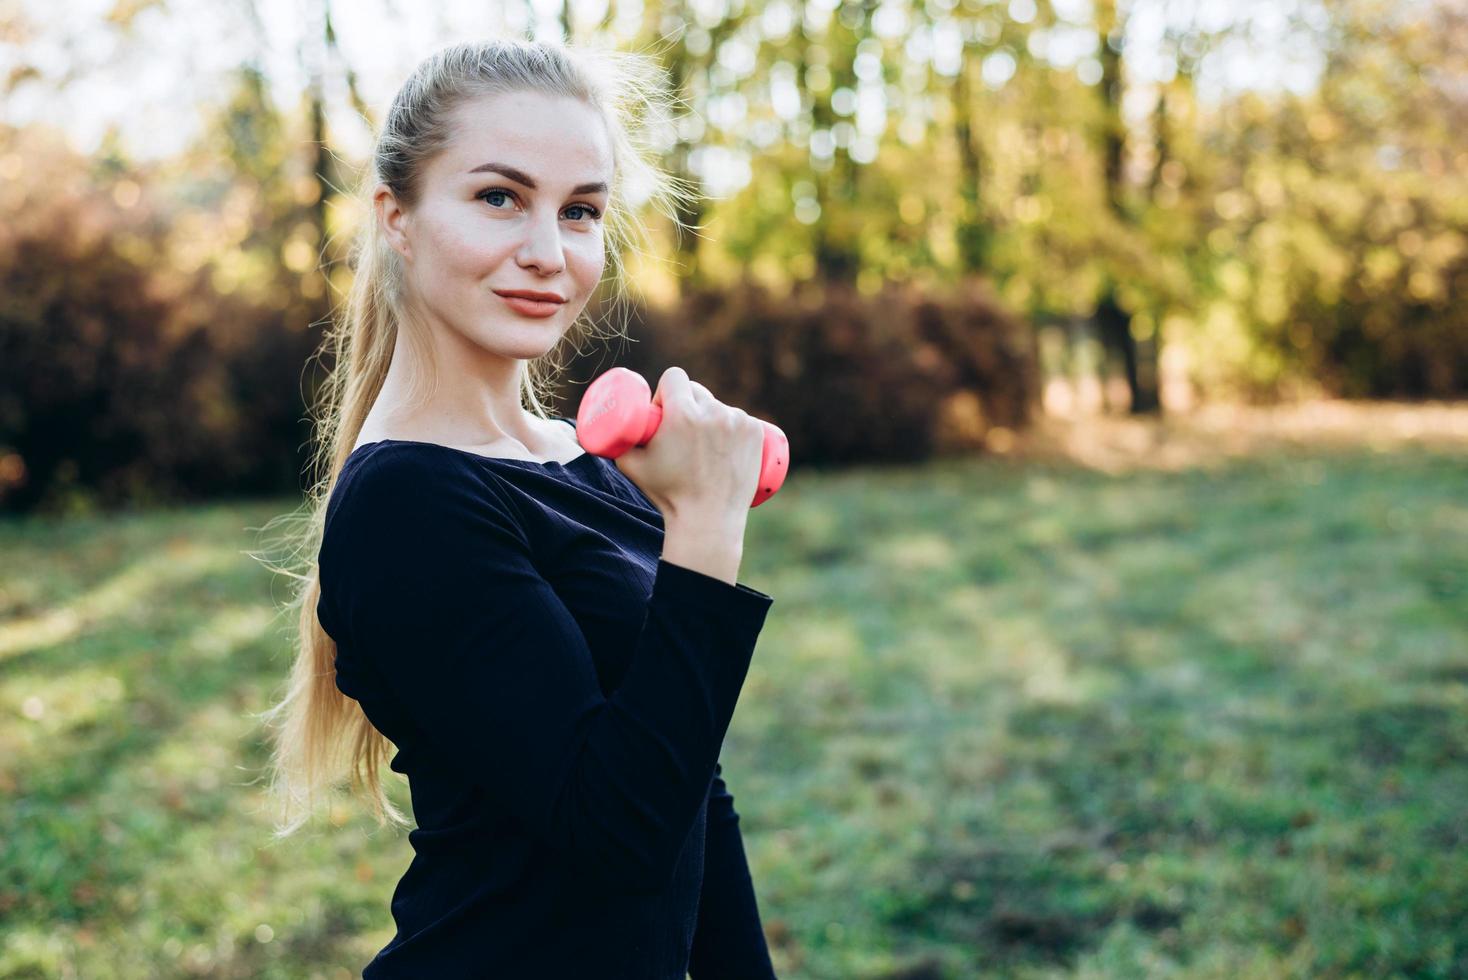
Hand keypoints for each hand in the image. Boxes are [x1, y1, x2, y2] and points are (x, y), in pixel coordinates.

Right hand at [612, 367, 765, 527]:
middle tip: (681, 430)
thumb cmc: (666, 495)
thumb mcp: (630, 465)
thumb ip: (613, 441)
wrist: (707, 521)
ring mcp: (738, 421)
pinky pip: (740, 418)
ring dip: (711, 416)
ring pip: (720, 406)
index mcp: (683, 413)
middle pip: (697, 391)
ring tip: (704, 443)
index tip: (663, 410)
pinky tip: (728, 441)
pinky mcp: (756, 432)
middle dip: (687, 404)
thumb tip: (595, 428)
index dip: (666, 391)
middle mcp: (713, 412)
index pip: (674, 377)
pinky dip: (734, 426)